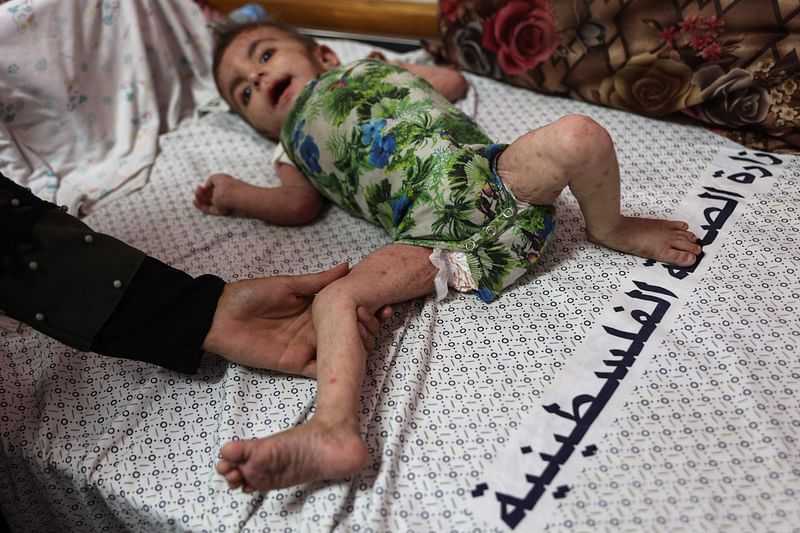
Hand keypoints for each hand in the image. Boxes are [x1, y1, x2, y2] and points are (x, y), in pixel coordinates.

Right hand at [194, 173, 238, 215]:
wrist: (231, 194)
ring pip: (209, 203)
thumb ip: (210, 181)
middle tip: (197, 190)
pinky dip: (201, 206)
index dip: (207, 187)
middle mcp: (225, 196)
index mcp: (226, 187)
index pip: (215, 188)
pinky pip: (209, 210)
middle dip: (203, 193)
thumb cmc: (226, 184)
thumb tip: (206, 186)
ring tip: (196, 194)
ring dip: (201, 199)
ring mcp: (222, 204)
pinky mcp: (219, 211)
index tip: (200, 186)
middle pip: (211, 196)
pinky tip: (195, 202)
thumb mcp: (217, 178)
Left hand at [202, 264, 391, 377]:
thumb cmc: (251, 295)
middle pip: (346, 333)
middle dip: (366, 329)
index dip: (364, 310)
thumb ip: (319, 281)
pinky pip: (319, 369)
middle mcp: (314, 328)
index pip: (345, 312)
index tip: (385, 306)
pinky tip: (351, 363)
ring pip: (337, 351)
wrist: (220, 316)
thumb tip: (348, 266)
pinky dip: (334, 369)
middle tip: (382, 322)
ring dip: (355, 348)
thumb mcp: (288, 284)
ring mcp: (306, 346)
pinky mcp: (295, 363)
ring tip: (373, 340)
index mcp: (314, 308)